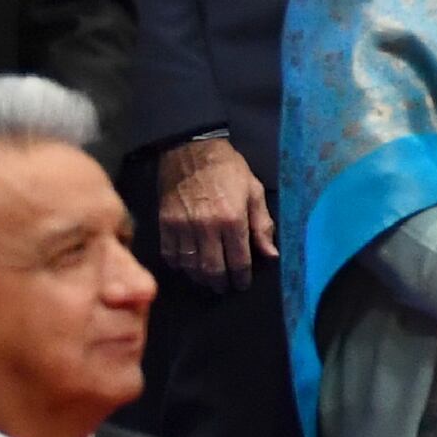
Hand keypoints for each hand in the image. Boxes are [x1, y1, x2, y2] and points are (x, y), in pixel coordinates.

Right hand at [154, 135, 271, 289]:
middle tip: (224, 288)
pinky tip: (186, 266)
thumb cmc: (228, 168)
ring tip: (207, 280)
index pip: (239, 261)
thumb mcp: (253, 191)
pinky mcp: (164, 223)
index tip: (242, 285)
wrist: (190, 148)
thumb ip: (262, 225)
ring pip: (190, 265)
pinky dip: (178, 264)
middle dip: (220, 283)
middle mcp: (207, 228)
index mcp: (232, 220)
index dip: (241, 278)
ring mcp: (182, 227)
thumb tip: (271, 255)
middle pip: (212, 268)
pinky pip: (170, 254)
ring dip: (199, 277)